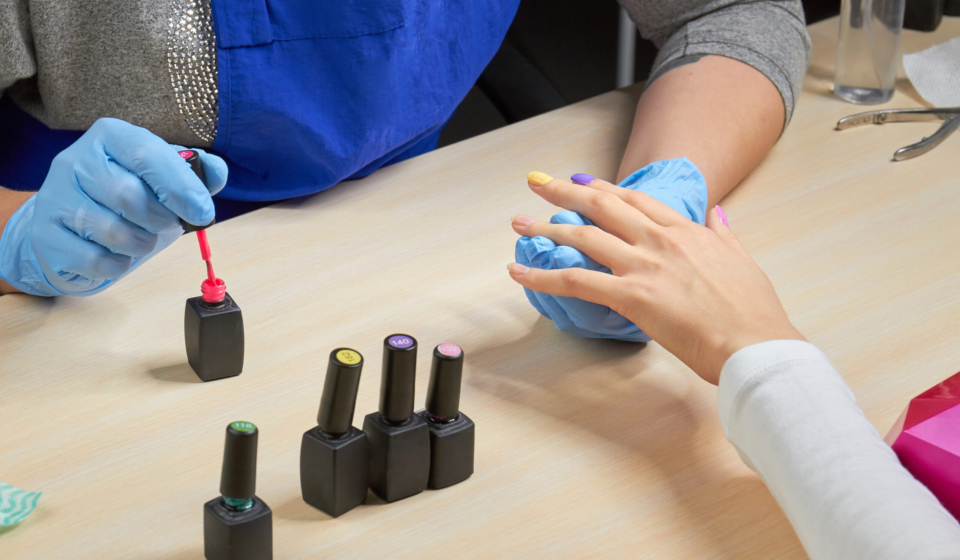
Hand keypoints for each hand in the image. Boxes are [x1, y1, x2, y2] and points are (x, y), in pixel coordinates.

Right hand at [0, 118, 226, 295]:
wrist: (69, 223)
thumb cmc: (126, 196)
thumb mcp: (162, 175)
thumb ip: (194, 172)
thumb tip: (216, 173)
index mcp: (110, 136)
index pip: (146, 153)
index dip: (180, 186)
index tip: (203, 212)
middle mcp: (75, 160)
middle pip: (129, 196)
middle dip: (161, 220)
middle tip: (167, 225)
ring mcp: (55, 198)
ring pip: (113, 231)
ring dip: (141, 244)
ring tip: (142, 239)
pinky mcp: (45, 236)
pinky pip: (96, 260)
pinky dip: (119, 265)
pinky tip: (118, 254)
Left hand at [508, 173, 803, 383]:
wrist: (756, 344)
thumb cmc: (753, 313)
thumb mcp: (743, 261)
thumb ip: (726, 235)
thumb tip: (720, 214)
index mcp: (686, 232)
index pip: (636, 200)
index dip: (604, 188)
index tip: (581, 180)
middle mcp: (660, 241)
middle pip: (602, 206)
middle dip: (564, 191)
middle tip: (537, 183)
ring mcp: (644, 266)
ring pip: (583, 237)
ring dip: (546, 227)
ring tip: (520, 224)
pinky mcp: (631, 296)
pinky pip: (575, 281)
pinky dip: (542, 275)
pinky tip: (520, 273)